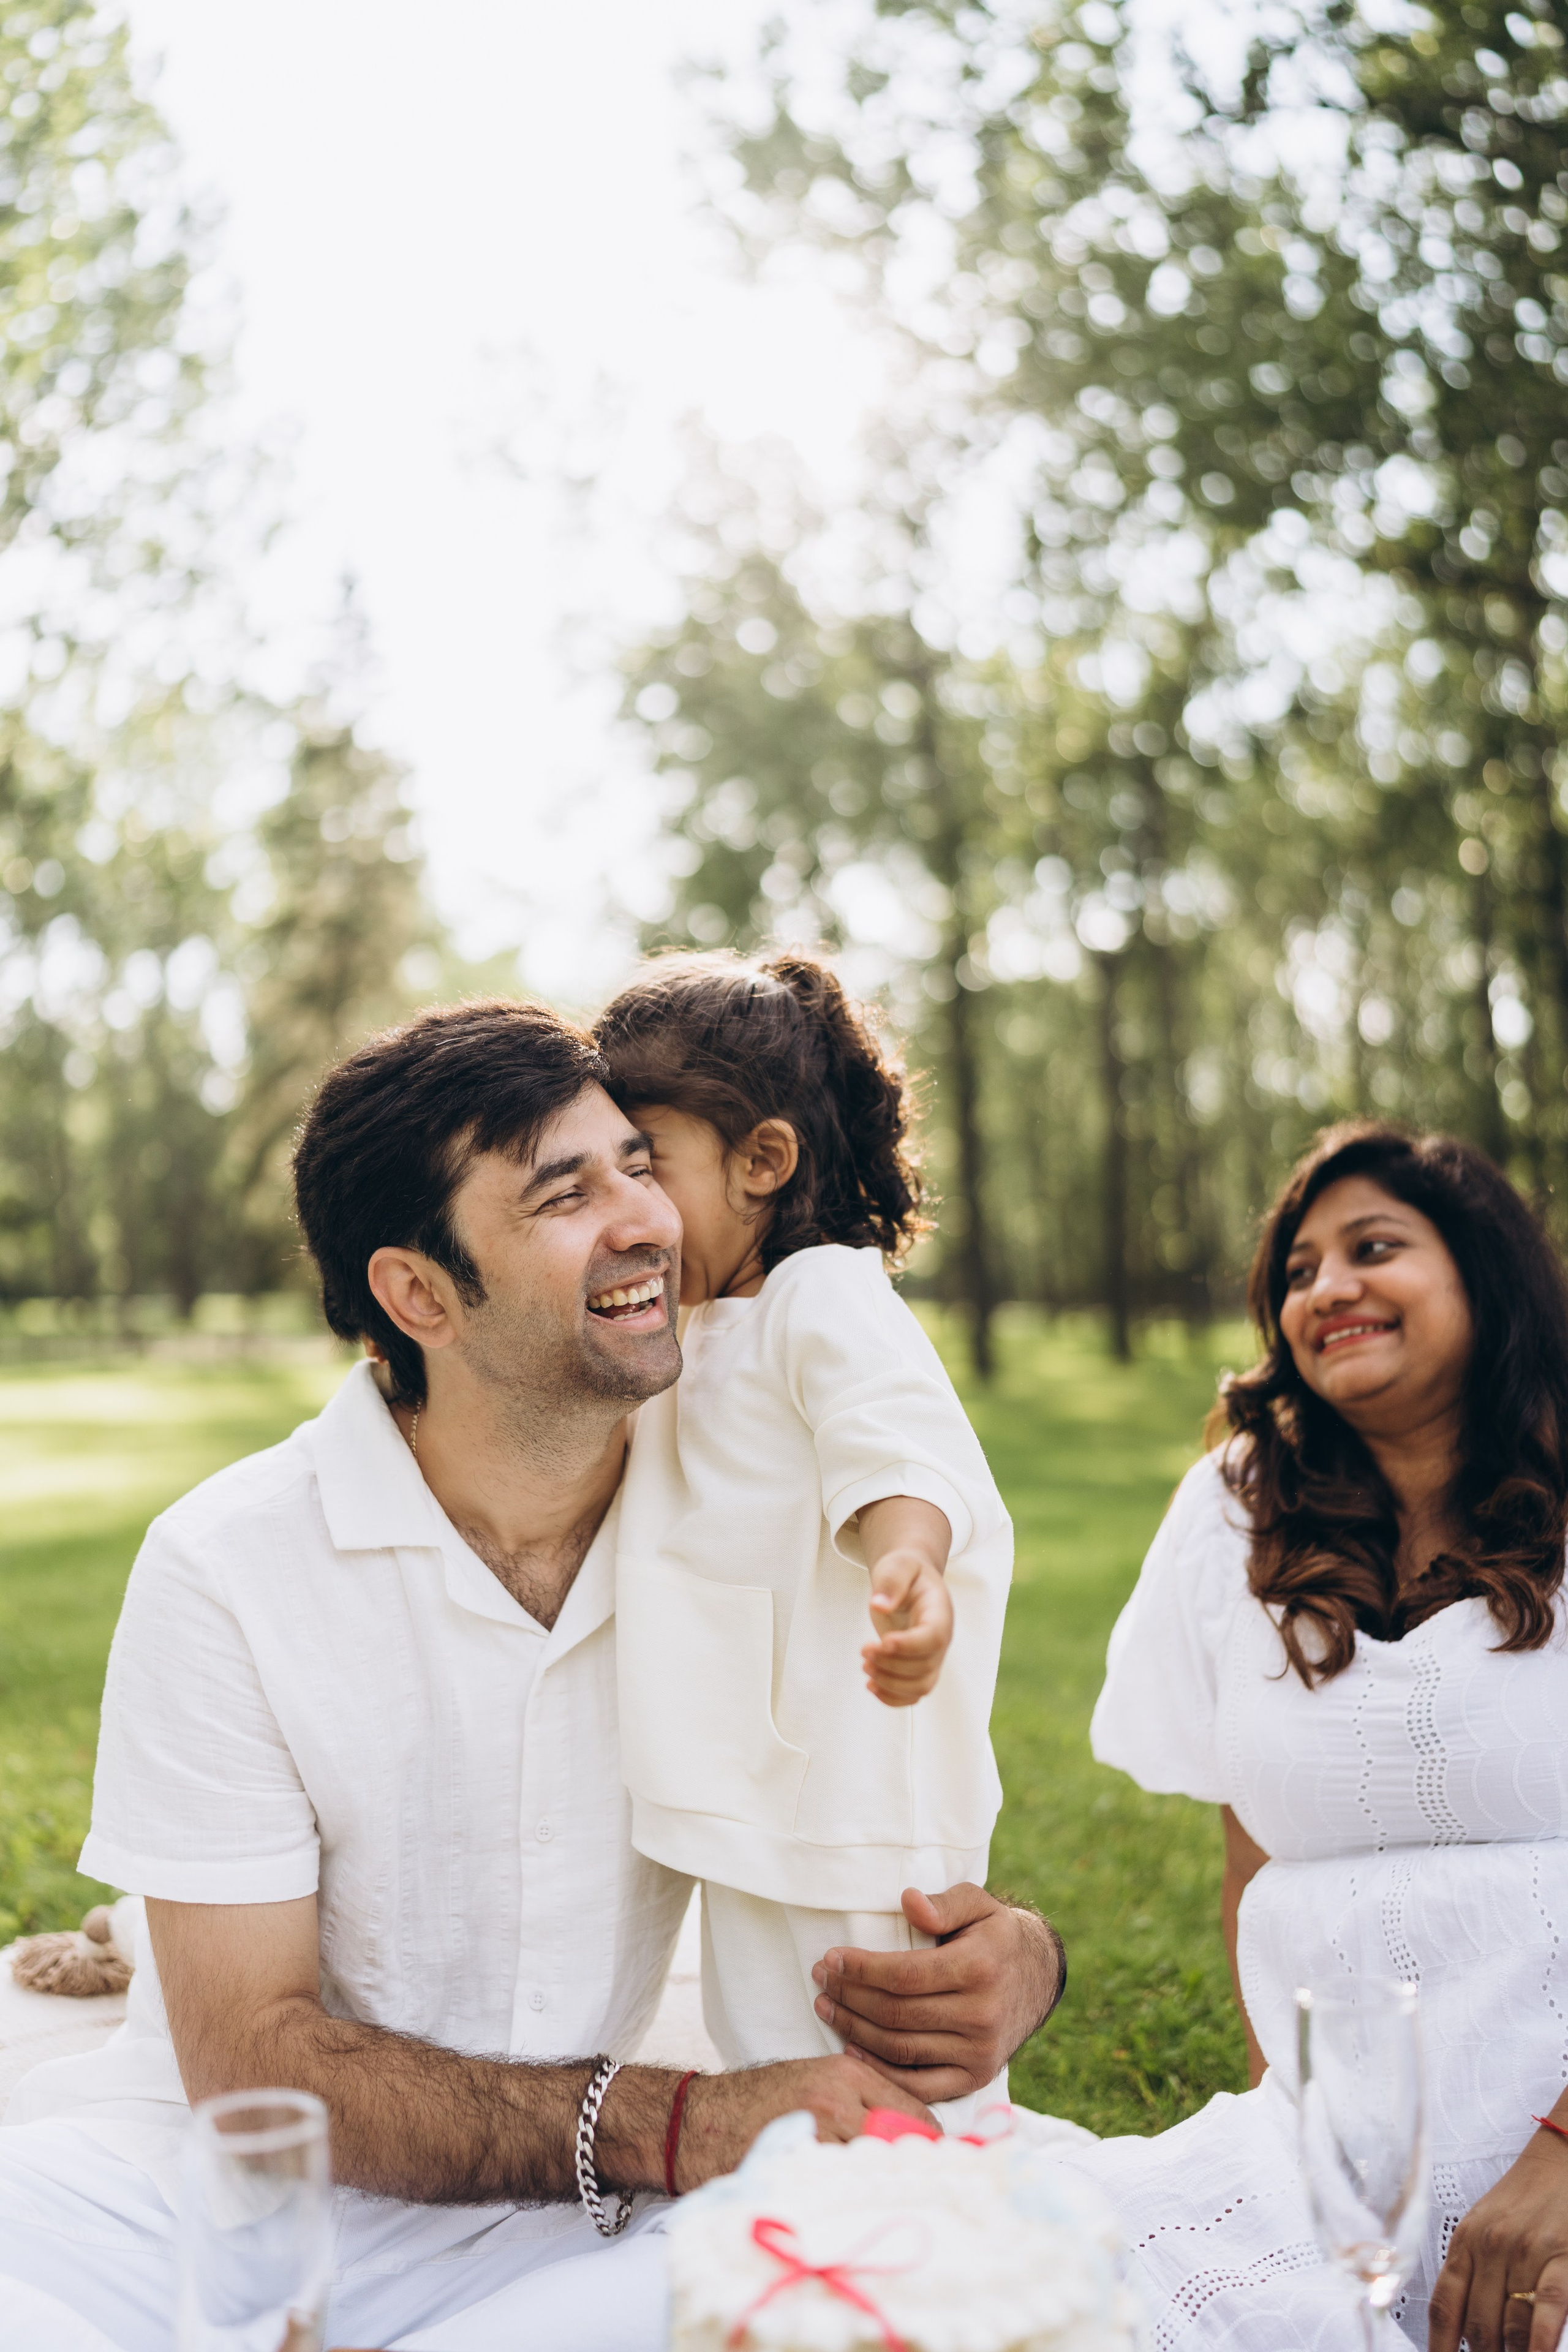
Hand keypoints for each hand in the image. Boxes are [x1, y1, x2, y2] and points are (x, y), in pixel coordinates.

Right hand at [672, 2053, 933, 2189]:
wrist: (697, 2121)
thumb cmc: (757, 2103)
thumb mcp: (815, 2081)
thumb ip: (861, 2100)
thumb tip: (911, 2133)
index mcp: (849, 2073)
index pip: (917, 2112)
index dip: (929, 2144)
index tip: (934, 2164)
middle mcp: (841, 2099)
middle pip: (903, 2145)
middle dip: (908, 2170)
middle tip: (912, 2192)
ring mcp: (820, 2134)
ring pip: (876, 2171)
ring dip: (881, 2190)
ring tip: (880, 2205)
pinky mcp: (801, 2167)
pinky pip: (843, 2192)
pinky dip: (850, 2205)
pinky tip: (846, 2211)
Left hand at [811, 1884, 1064, 2104]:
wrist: (1037, 1979)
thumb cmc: (994, 1936)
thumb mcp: (978, 1904)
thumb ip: (944, 1903)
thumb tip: (908, 1901)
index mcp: (979, 1967)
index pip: (904, 1975)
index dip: (861, 1969)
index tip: (830, 1959)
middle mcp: (982, 2014)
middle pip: (896, 2013)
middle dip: (849, 1997)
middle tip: (821, 1981)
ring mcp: (980, 2052)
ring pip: (901, 2048)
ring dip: (855, 2030)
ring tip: (826, 2008)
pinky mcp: (976, 2077)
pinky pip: (920, 2084)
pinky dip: (881, 2071)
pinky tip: (853, 2049)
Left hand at [863, 1549, 953, 1704]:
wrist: (910, 1580)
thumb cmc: (905, 1571)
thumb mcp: (898, 1565)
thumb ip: (892, 1581)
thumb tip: (879, 1605)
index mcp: (939, 1612)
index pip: (934, 1637)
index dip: (910, 1645)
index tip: (883, 1641)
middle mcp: (941, 1638)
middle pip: (925, 1665)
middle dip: (891, 1664)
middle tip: (864, 1650)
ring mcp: (932, 1656)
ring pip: (921, 1686)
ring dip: (890, 1684)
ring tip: (865, 1666)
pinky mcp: (919, 1668)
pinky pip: (913, 1694)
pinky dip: (893, 1698)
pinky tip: (872, 1685)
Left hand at [1428, 2126, 1567, 2351]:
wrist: (1561, 2160)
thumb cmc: (1523, 2198)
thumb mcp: (1484, 2226)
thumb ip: (1470, 2269)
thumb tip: (1460, 2327)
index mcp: (1465, 2241)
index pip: (1445, 2307)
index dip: (1440, 2347)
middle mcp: (1490, 2247)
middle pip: (1479, 2325)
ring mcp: (1526, 2252)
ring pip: (1512, 2324)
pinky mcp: (1561, 2256)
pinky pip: (1546, 2308)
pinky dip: (1541, 2340)